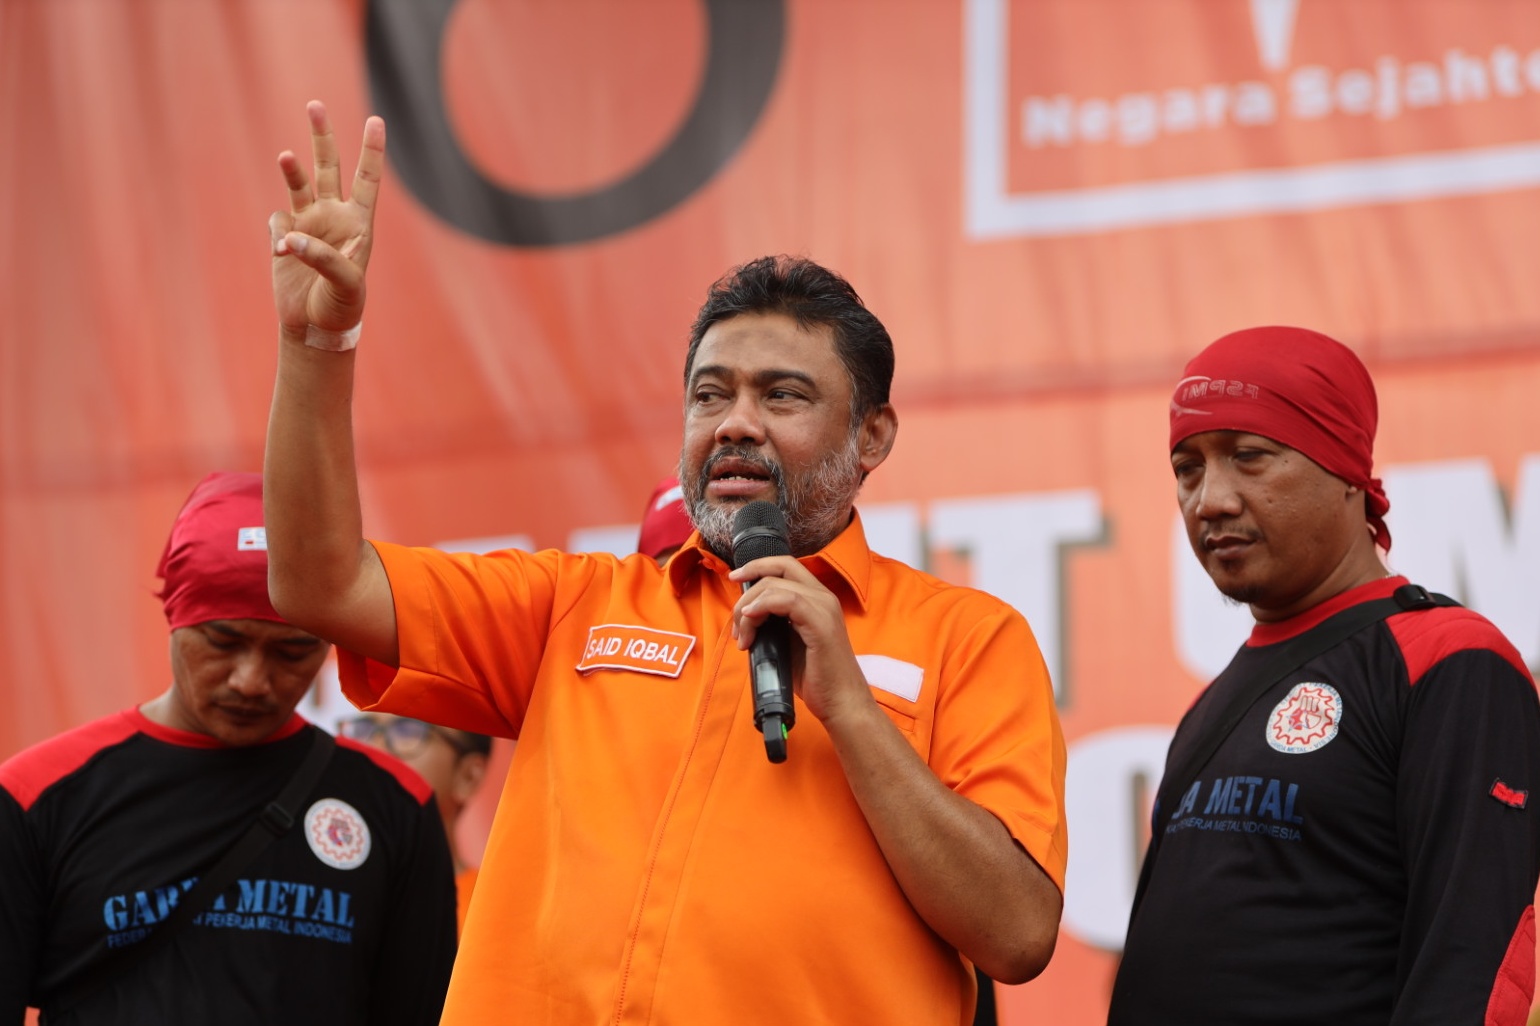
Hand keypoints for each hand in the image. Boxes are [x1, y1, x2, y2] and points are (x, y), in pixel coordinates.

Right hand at [268, 101, 385, 336]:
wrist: (315, 326)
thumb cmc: (342, 305)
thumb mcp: (345, 283)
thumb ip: (322, 257)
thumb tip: (289, 237)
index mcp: (359, 223)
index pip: (367, 179)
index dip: (372, 150)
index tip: (376, 119)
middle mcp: (333, 216)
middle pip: (329, 167)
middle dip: (323, 136)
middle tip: (315, 104)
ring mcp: (307, 223)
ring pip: (298, 183)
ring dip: (292, 170)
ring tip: (285, 157)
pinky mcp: (284, 235)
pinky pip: (278, 223)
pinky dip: (279, 236)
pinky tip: (284, 257)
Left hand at [729, 556, 872, 724]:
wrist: (841, 702)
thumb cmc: (816, 678)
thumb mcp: (788, 643)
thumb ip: (773, 624)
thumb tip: (745, 618)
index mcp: (817, 600)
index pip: (785, 566)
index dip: (757, 567)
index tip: (734, 579)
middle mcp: (823, 598)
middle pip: (777, 570)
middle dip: (747, 591)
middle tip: (737, 624)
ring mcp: (824, 609)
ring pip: (775, 586)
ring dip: (748, 609)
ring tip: (743, 638)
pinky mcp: (821, 624)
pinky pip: (787, 601)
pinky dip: (762, 606)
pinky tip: (751, 621)